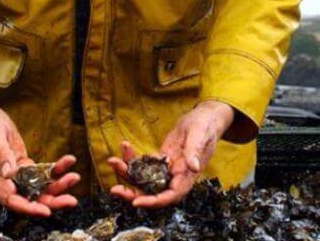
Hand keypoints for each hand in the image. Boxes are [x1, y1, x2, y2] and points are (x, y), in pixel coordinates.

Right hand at [0, 95, 79, 215]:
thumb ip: (0, 155)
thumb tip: (9, 174)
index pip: (12, 199)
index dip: (29, 208)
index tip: (46, 211)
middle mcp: (7, 180)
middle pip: (30, 198)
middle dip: (51, 201)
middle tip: (71, 200)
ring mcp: (18, 174)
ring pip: (40, 187)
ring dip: (58, 186)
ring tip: (74, 177)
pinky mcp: (25, 166)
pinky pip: (43, 173)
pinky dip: (56, 169)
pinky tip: (68, 161)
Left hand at [108, 100, 234, 207]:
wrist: (205, 118)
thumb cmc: (206, 126)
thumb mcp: (201, 136)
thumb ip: (195, 151)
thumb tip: (193, 167)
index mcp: (187, 176)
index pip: (170, 196)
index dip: (153, 201)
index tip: (136, 202)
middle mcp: (175, 176)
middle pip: (152, 192)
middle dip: (132, 193)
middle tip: (115, 190)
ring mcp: (166, 169)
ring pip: (143, 179)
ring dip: (127, 173)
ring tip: (113, 161)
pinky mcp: (160, 159)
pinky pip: (143, 164)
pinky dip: (132, 158)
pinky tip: (124, 146)